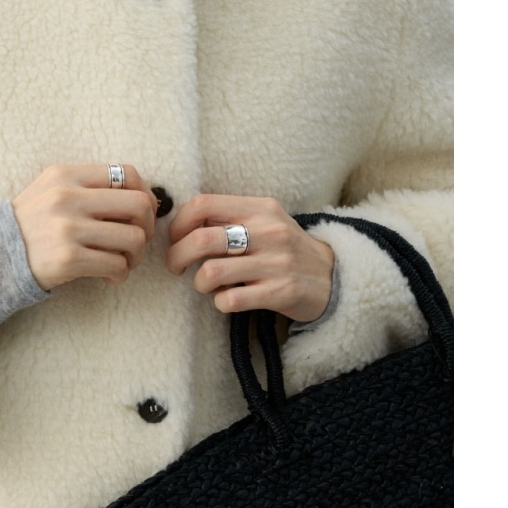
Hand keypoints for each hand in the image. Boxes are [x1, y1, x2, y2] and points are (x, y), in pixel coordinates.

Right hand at [11, 164, 156, 290]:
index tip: (140, 213)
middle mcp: (68, 197)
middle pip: (140, 205)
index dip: (145, 194)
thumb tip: (140, 196)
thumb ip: (88, 186)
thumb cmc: (30, 225)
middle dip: (147, 227)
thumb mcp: (50, 189)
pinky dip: (120, 274)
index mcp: (67, 174)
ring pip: (134, 238)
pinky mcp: (68, 258)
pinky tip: (107, 276)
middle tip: (135, 241)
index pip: (128, 173)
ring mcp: (68, 228)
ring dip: (134, 256)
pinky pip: (117, 265)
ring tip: (121, 261)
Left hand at [166, 195, 333, 321]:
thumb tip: (180, 225)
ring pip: (211, 272)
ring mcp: (276, 262)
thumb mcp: (263, 221)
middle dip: (177, 256)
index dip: (179, 224)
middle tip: (176, 267)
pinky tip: (227, 300)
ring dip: (199, 283)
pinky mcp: (281, 292)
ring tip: (207, 285)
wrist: (332, 277)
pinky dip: (220, 303)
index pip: (202, 204)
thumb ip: (228, 218)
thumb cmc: (284, 248)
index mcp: (259, 208)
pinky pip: (231, 300)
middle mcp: (268, 231)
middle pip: (201, 240)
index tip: (175, 239)